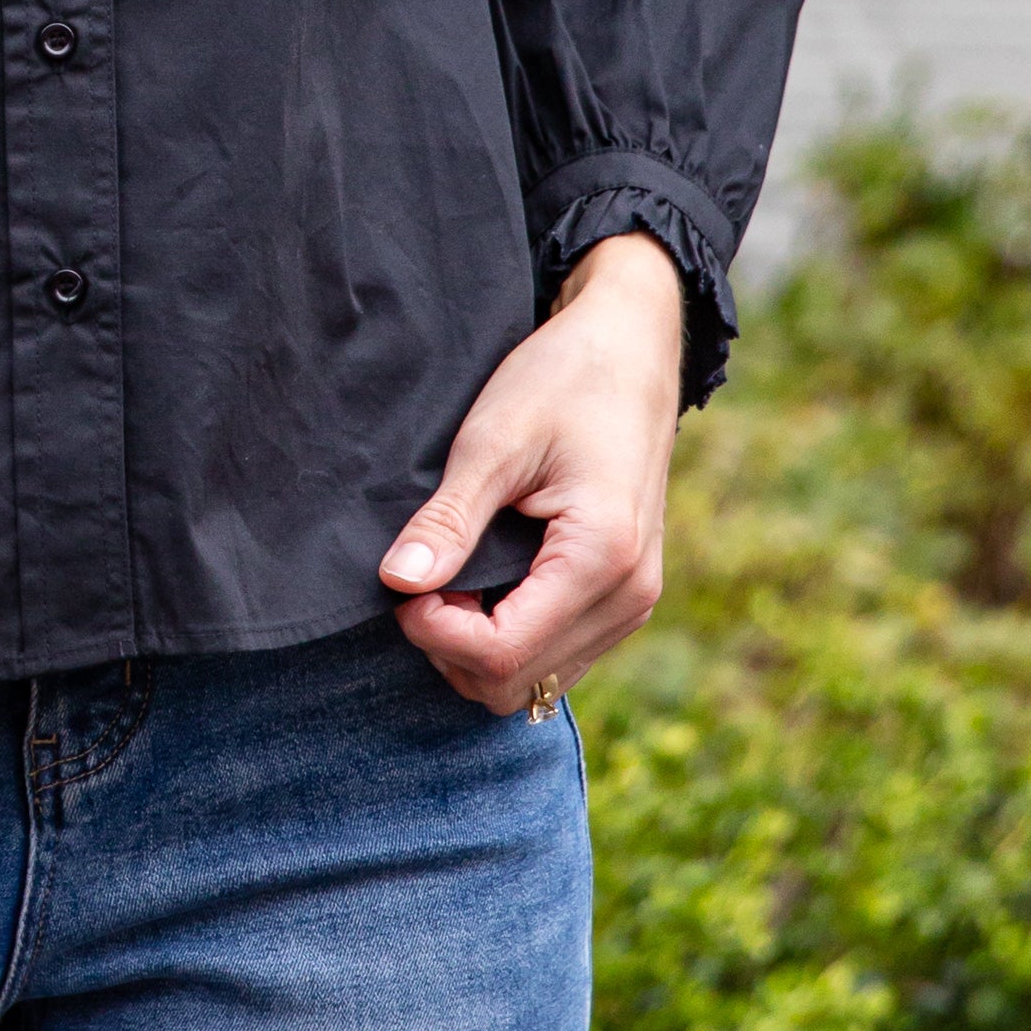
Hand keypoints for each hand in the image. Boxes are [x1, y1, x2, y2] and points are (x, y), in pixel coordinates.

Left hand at [376, 232, 685, 715]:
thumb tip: (398, 583)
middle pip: (514, 683)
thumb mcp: (494, 440)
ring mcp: (632, 603)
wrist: (630, 347)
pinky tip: (484, 581)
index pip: (501, 653)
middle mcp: (629, 597)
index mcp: (602, 559)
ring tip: (453, 573)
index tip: (404, 582)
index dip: (434, 632)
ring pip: (535, 680)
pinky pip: (556, 655)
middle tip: (423, 577)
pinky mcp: (624, 597)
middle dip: (451, 646)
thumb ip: (449, 520)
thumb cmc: (564, 380)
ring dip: (478, 646)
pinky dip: (509, 637)